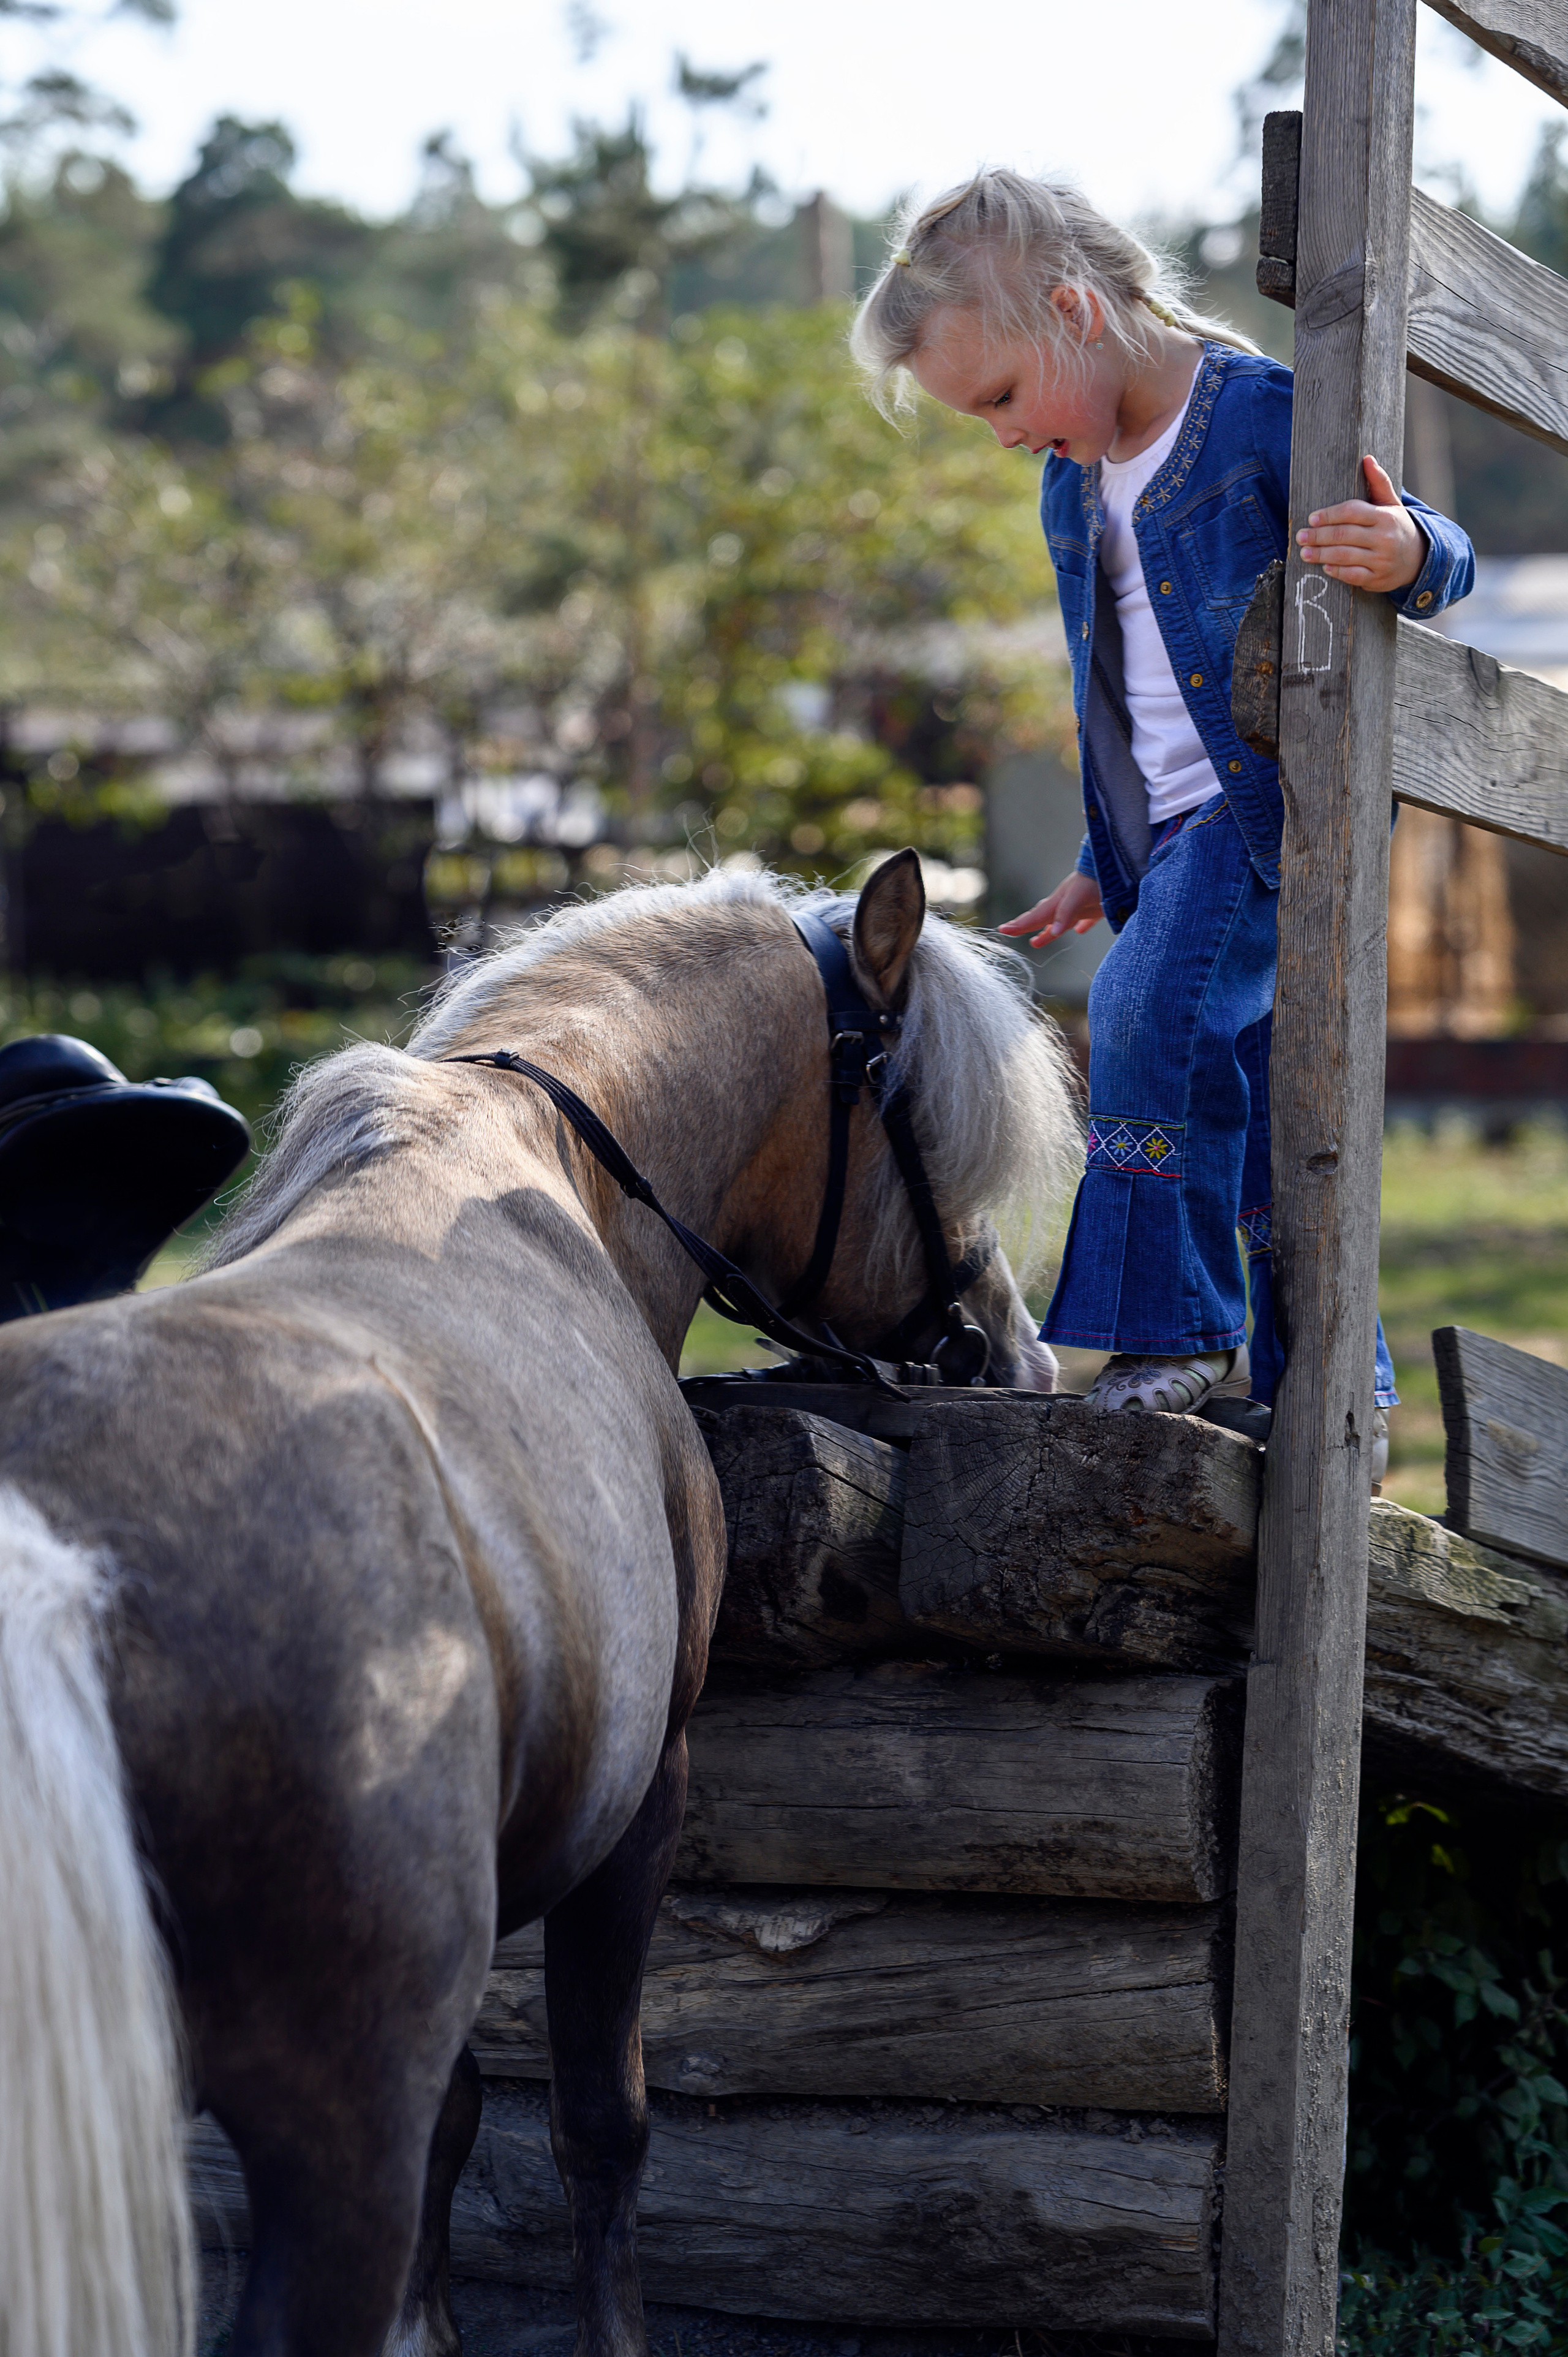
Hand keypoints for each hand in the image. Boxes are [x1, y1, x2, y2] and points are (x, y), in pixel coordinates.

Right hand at [999, 870, 1103, 947]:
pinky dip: (1081, 926)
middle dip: (1025, 925)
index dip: (1019, 925)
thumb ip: (1066, 914)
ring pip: (1059, 921)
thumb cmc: (1096, 879)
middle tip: (1008, 930)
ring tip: (1036, 941)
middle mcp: (1065, 904)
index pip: (1035, 916)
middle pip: (1041, 917)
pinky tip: (1080, 930)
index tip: (1002, 929)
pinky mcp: (1097, 907)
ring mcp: (1080, 905)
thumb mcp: (1078, 896)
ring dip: (1048, 931)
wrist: (1118, 865)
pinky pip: (1085, 920)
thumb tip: (1053, 931)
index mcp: (1058, 902)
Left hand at [1296, 454, 1425, 591]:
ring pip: (1344, 556)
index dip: (1329, 515)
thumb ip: (1378, 482)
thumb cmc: (1396, 527)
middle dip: (1318, 536)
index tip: (1312, 518)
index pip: (1352, 512)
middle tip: (1301, 536)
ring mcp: (1381, 560)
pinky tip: (1324, 566)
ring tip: (1305, 552)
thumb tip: (1366, 458)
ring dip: (1321, 555)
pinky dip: (1336, 571)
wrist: (1418, 558)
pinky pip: (1351, 575)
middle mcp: (1384, 538)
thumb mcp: (1391, 503)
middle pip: (1344, 535)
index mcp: (1385, 517)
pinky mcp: (1377, 578)